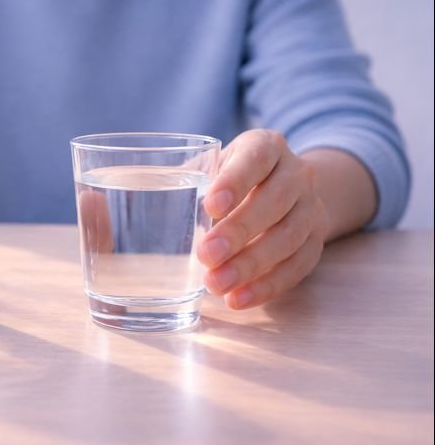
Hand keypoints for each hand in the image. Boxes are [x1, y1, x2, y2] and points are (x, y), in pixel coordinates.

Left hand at [197, 129, 328, 308]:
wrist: (282, 189)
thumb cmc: (228, 179)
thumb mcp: (209, 168)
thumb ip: (181, 181)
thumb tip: (128, 205)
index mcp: (266, 146)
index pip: (256, 158)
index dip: (235, 181)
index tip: (210, 205)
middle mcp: (296, 173)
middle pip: (275, 201)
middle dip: (239, 231)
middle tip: (205, 255)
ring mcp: (311, 208)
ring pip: (289, 238)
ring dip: (251, 265)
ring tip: (215, 284)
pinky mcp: (316, 241)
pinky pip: (298, 267)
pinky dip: (268, 286)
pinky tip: (238, 299)